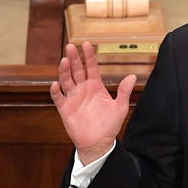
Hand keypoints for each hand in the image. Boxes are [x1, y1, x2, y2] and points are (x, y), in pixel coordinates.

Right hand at [50, 42, 135, 164]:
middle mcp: (83, 89)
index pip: (91, 67)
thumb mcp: (120, 107)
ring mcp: (73, 98)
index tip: (86, 44)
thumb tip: (132, 77)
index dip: (88, 56)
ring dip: (64, 71)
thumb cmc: (110, 125)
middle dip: (73, 58)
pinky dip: (55, 90)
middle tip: (70, 47)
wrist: (99, 142)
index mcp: (96, 86)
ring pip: (66, 80)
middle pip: (77, 70)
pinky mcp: (65, 108)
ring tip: (64, 61)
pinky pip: (58, 97)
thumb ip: (124, 92)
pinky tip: (56, 84)